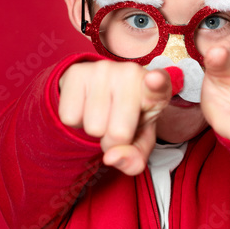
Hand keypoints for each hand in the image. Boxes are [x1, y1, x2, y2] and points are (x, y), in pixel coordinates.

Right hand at [58, 61, 173, 175]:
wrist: (96, 93)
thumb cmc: (127, 120)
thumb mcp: (138, 143)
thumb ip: (134, 159)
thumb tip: (111, 157)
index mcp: (156, 91)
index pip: (159, 86)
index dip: (157, 83)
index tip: (154, 80)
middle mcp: (131, 73)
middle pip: (119, 133)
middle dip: (112, 141)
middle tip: (114, 125)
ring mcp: (104, 69)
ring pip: (93, 127)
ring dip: (93, 129)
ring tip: (100, 114)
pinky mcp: (78, 71)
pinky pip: (70, 117)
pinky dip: (75, 121)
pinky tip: (84, 106)